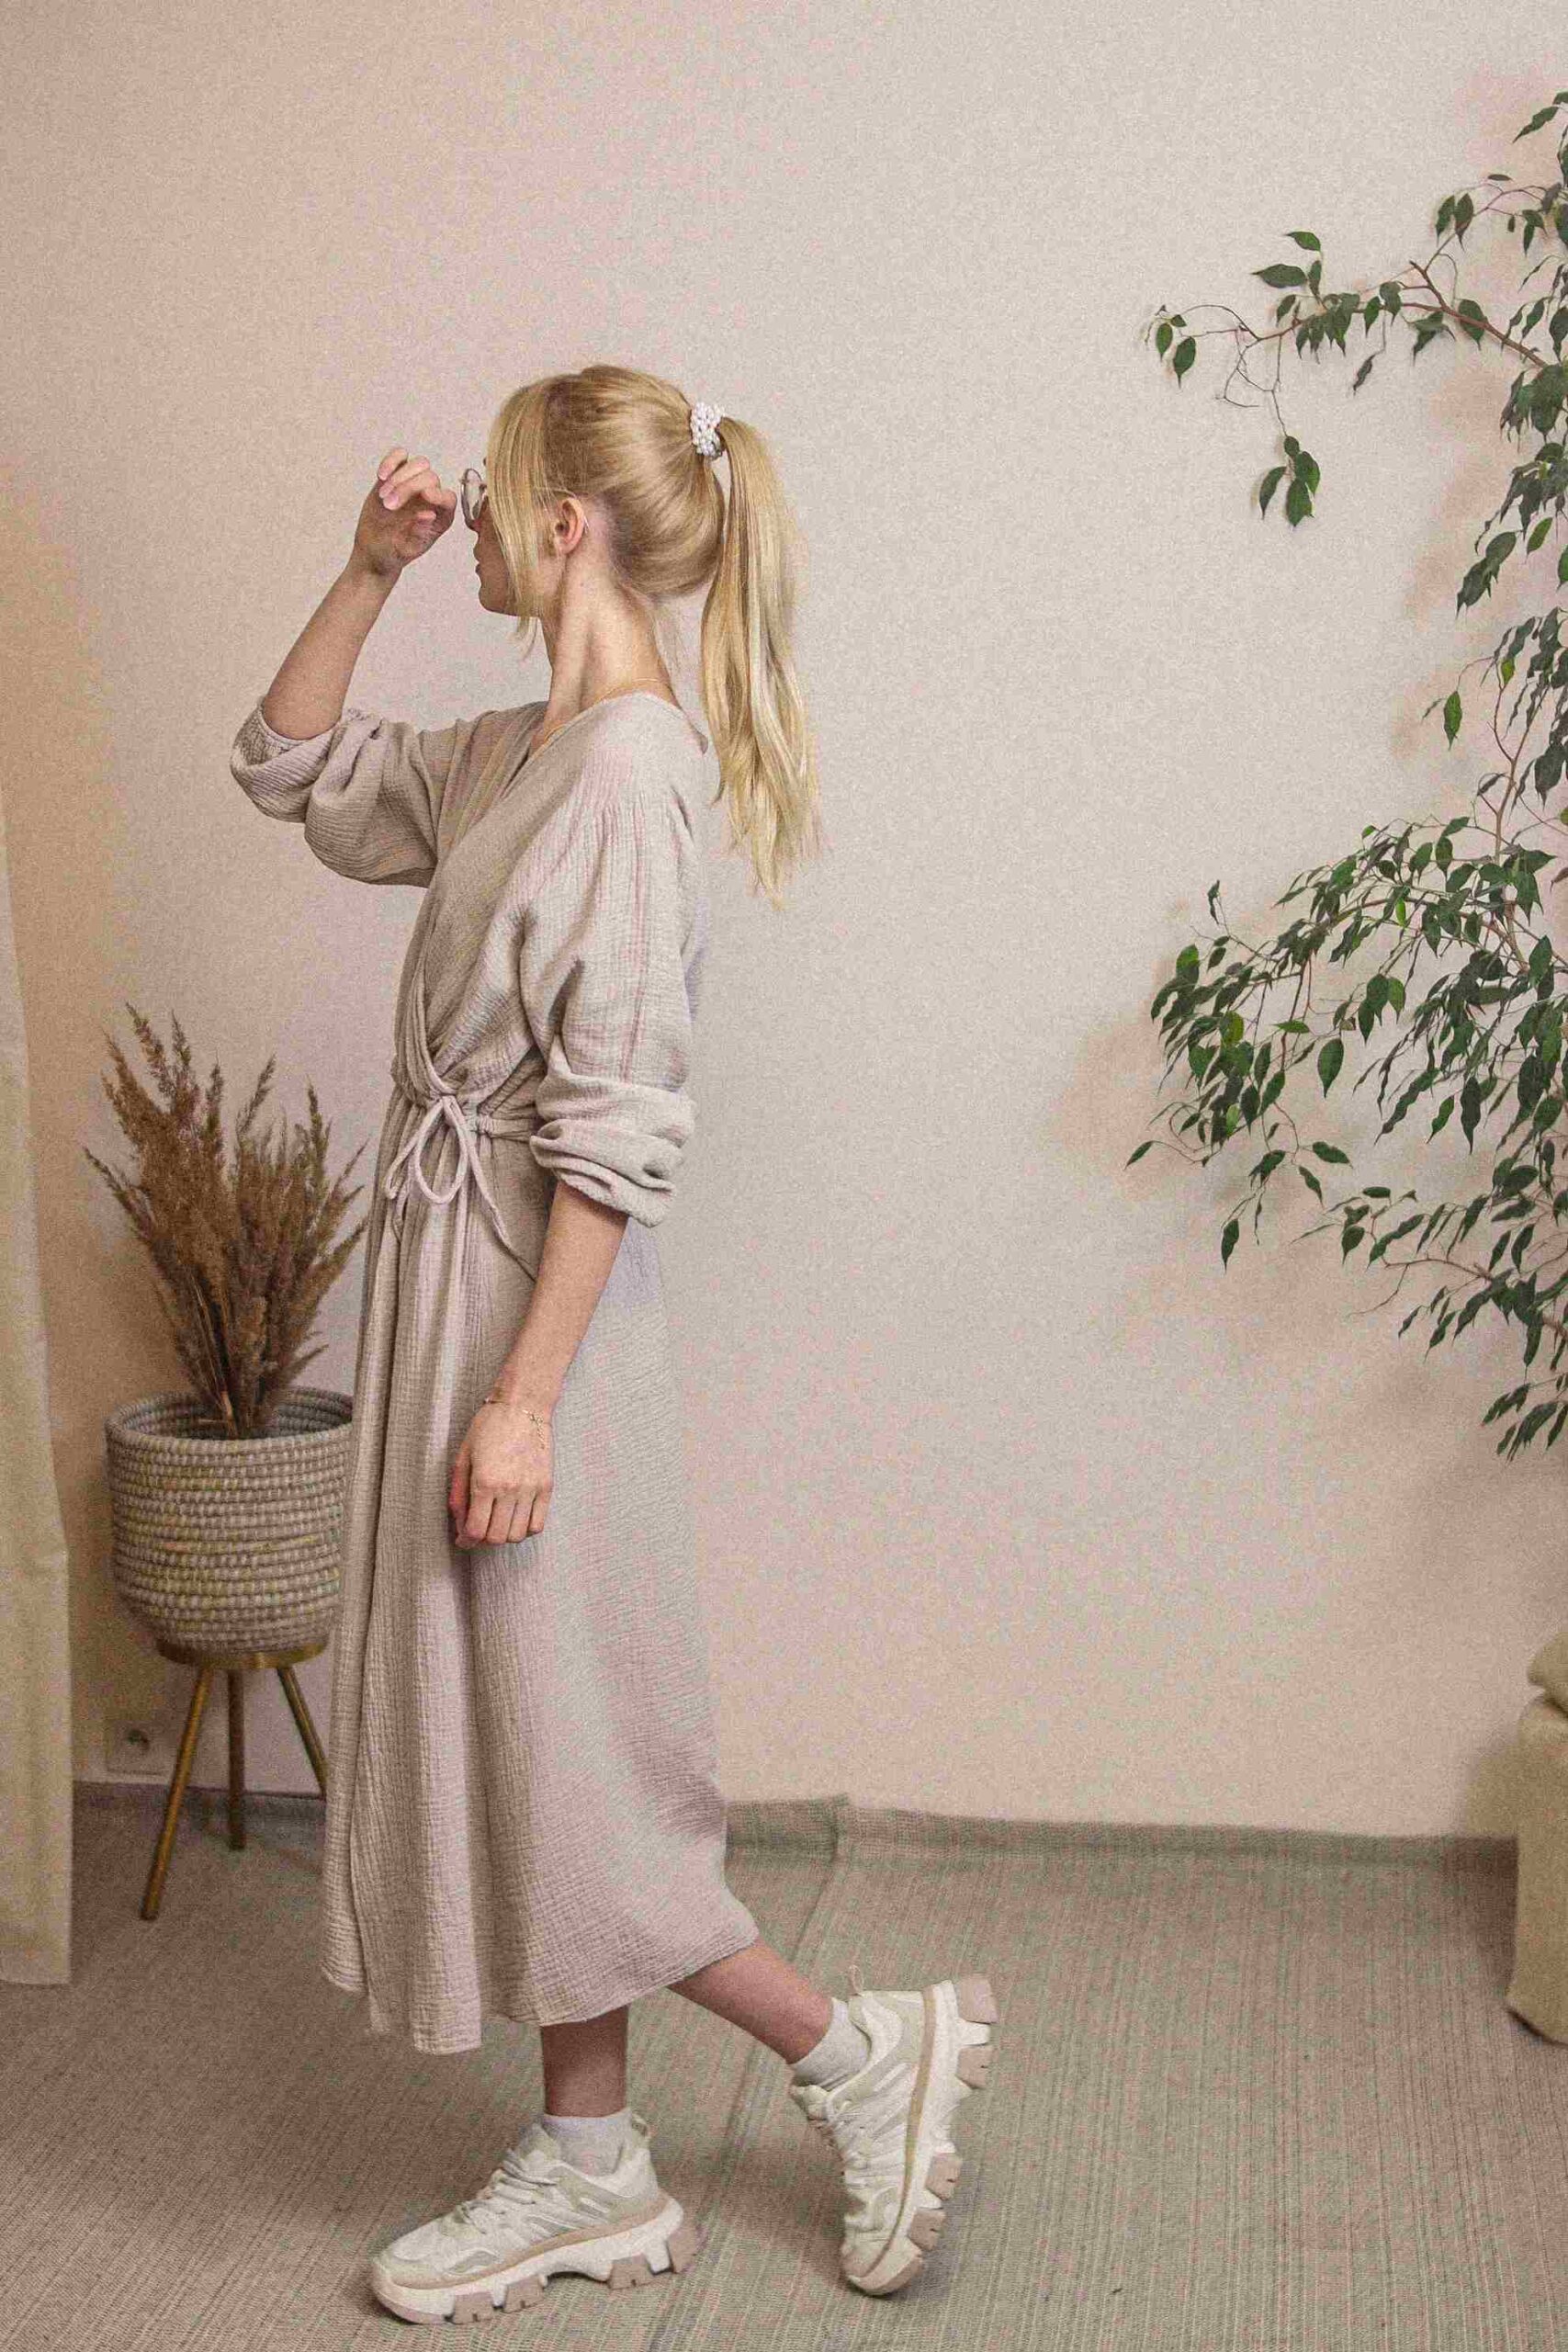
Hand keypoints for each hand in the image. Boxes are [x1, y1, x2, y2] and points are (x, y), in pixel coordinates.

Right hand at [350, 447, 457, 580]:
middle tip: (389, 505)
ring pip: (419, 464)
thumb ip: (418, 535)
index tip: (425, 495)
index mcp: (441, 518)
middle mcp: (431, 498)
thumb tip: (428, 515)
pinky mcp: (396, 475)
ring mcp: (415, 484)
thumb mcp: (405, 550)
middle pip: (430, 478)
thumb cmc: (393, 552)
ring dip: (400, 476)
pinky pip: (400, 456)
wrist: (373, 547)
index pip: (448, 498)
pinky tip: (381, 476)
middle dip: (408, 488)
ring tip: (383, 496)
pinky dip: (391, 461)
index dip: (440, 494)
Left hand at [449, 1396, 553, 1549]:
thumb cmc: (488, 1427)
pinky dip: (525, 1529)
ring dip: (504, 1535)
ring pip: (518, 1535)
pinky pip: (538, 1524)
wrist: (523, 1406)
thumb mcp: (463, 1457)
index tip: (463, 1539)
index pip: (476, 1530)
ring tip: (497, 1523)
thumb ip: (458, 1494)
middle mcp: (509, 1489)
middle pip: (496, 1537)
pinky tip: (516, 1518)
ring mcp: (531, 1489)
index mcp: (484, 1482)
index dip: (466, 1541)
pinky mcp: (546, 1486)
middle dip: (483, 1540)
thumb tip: (460, 1526)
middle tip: (479, 1529)